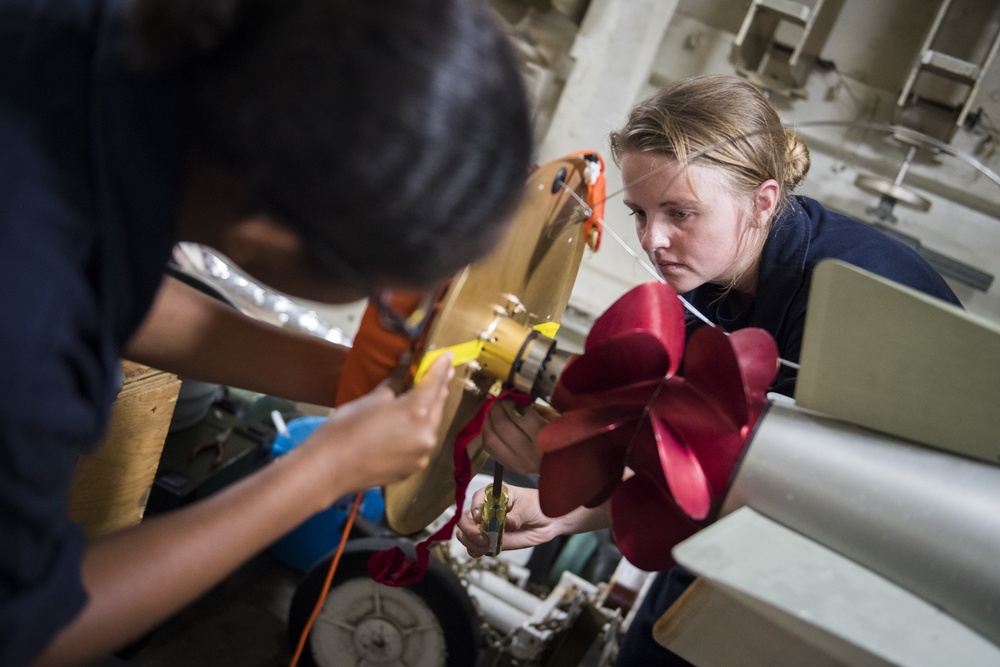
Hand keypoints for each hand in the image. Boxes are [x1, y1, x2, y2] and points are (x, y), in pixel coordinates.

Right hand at [305, 352, 453, 499]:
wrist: (329, 468)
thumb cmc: (346, 428)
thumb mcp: (372, 398)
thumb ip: (396, 380)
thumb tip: (406, 359)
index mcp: (417, 411)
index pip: (435, 382)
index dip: (441, 366)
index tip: (448, 355)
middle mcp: (426, 434)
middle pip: (438, 404)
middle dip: (439, 387)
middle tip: (442, 372)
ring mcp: (421, 454)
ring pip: (432, 425)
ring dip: (431, 410)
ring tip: (427, 396)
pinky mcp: (413, 468)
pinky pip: (421, 443)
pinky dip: (420, 431)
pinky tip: (411, 424)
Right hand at [456, 484, 559, 556]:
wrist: (548, 521)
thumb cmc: (537, 506)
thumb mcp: (529, 506)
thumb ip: (518, 514)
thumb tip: (508, 521)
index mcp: (493, 495)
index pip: (477, 498)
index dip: (475, 508)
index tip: (480, 518)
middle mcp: (485, 510)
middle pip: (465, 518)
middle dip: (469, 529)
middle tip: (482, 538)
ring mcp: (486, 526)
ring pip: (464, 533)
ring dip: (470, 541)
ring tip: (485, 546)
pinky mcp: (489, 540)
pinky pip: (474, 547)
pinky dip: (474, 550)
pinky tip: (484, 550)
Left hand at [481, 400, 556, 474]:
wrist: (567, 465)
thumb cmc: (563, 435)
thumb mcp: (554, 417)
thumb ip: (533, 407)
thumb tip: (512, 395)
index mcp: (545, 437)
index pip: (518, 415)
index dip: (508, 401)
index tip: (505, 393)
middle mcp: (530, 453)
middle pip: (502, 426)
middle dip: (495, 408)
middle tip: (496, 399)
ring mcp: (518, 463)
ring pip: (491, 439)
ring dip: (487, 421)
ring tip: (490, 410)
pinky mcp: (510, 467)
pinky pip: (489, 449)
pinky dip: (486, 433)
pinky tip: (489, 424)